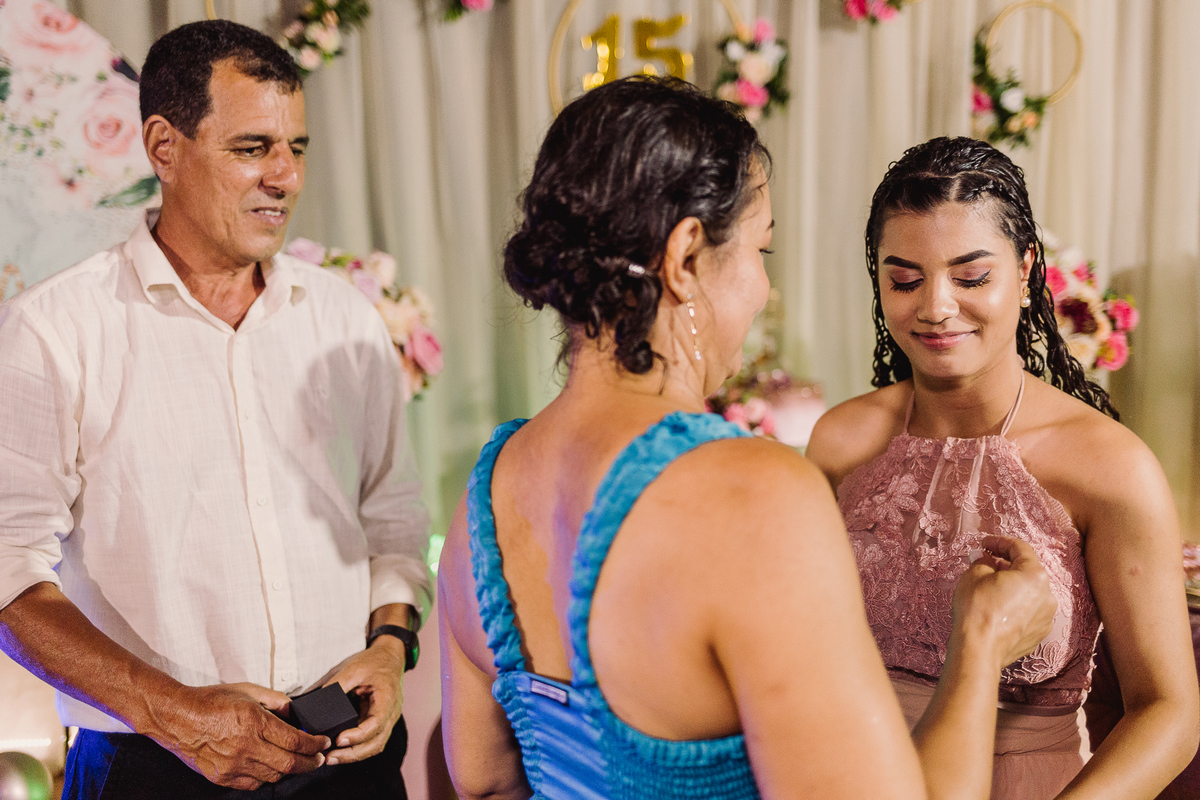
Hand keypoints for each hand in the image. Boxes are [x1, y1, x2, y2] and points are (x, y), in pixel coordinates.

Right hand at [145, 681, 329, 789]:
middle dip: (310, 762)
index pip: (296, 740)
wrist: (176, 718)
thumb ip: (275, 700)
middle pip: (289, 763)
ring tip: (297, 762)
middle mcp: (246, 746)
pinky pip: (253, 784)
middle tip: (320, 759)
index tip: (323, 743)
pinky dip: (266, 778)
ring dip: (289, 770)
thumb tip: (295, 712)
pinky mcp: (223, 777)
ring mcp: (234, 765)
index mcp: (255, 722)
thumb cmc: (211, 701)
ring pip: (273, 776)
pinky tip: (270, 768)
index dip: (315, 744)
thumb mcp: (248, 690)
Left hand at [322, 641, 405, 764]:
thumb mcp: (355, 668)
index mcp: (388, 699)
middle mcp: (391, 714)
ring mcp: (387, 720)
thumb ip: (338, 685)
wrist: (390, 657)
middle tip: (329, 757)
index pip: (376, 724)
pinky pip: (371, 741)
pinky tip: (340, 752)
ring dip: (353, 756)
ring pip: (374, 746)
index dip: (358, 736)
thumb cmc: (375, 662)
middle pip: (376, 743)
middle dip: (352, 754)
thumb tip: (317, 705)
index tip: (338, 739)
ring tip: (331, 758)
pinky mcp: (379, 722)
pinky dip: (357, 750)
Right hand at [953, 535, 1057, 668]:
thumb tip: (985, 558)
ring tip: (991, 588)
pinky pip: (1029, 612)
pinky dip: (1016, 606)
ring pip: (1030, 593)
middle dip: (1007, 565)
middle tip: (986, 563)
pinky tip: (998, 609)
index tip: (985, 544)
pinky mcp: (1039, 634)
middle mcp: (1047, 595)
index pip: (1020, 548)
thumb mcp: (974, 574)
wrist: (980, 648)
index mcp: (1035, 575)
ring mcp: (1046, 617)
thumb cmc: (978, 608)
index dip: (1000, 542)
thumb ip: (983, 561)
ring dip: (1013, 587)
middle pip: (1027, 571)